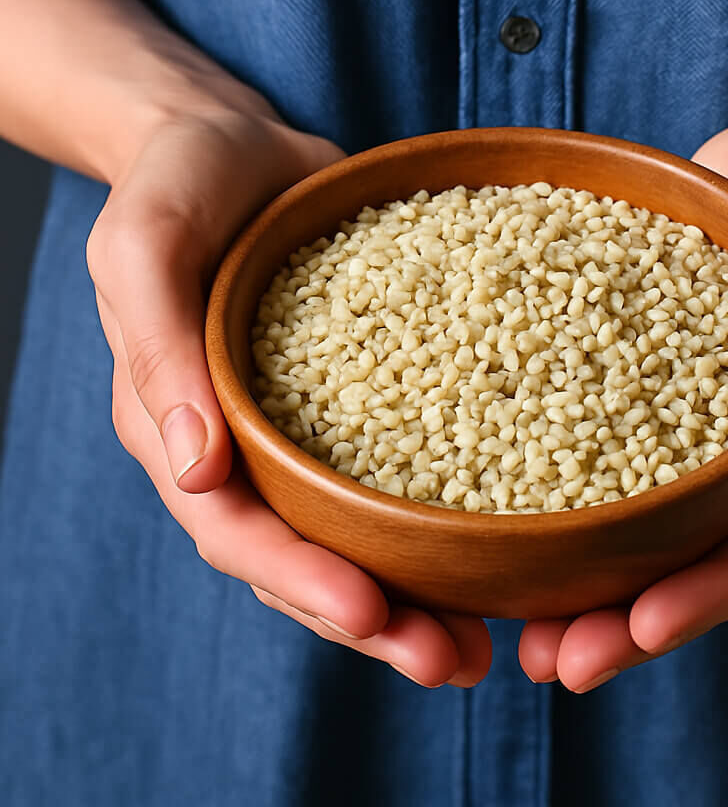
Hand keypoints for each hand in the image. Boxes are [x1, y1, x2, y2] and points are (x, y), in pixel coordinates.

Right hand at [86, 107, 490, 686]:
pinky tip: (502, 543)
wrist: (235, 143)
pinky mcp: (367, 399)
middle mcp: (248, 447)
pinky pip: (401, 469)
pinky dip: (442, 518)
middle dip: (374, 620)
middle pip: (306, 558)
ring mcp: (309, 429)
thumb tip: (193, 468)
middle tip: (454, 663)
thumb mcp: (146, 242)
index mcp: (185, 426)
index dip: (299, 580)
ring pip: (357, 534)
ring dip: (418, 596)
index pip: (235, 531)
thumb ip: (157, 346)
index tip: (373, 613)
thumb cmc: (179, 182)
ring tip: (488, 641)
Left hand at [519, 73, 727, 690]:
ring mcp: (705, 422)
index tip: (638, 632)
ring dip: (591, 583)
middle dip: (632, 620)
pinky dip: (567, 496)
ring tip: (518, 626)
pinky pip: (609, 449)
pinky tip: (506, 516)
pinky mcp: (650, 382)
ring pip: (650, 524)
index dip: (712, 596)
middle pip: (700, 558)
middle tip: (553, 665)